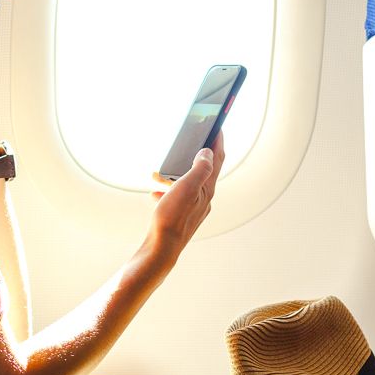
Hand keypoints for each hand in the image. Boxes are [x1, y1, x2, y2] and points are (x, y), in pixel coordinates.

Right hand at [148, 132, 225, 260]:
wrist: (161, 247)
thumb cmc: (172, 217)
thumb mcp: (187, 187)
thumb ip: (200, 168)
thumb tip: (207, 152)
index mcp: (207, 189)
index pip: (217, 159)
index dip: (218, 141)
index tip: (218, 126)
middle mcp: (204, 198)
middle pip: (204, 170)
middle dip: (193, 155)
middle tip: (188, 143)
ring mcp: (194, 208)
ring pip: (187, 184)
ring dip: (174, 175)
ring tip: (157, 174)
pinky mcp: (182, 216)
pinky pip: (177, 197)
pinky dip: (167, 190)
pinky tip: (156, 193)